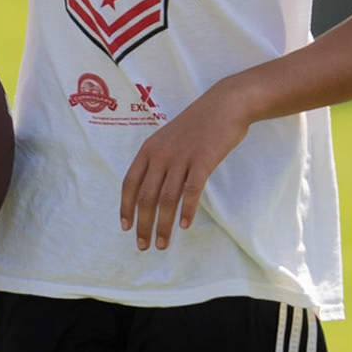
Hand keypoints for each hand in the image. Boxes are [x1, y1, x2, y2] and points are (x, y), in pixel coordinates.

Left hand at [119, 82, 250, 252]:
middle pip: (146, 196)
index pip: (129, 183)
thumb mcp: (169, 139)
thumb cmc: (197, 125)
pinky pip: (192, 190)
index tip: (126, 228)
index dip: (126, 208)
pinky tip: (185, 225)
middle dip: (143, 224)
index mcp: (149, 149)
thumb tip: (151, 193)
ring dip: (164, 225)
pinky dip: (187, 210)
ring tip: (163, 243)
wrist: (225, 105)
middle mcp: (161, 154)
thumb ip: (159, 162)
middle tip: (144, 246)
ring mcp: (182, 157)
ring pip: (167, 198)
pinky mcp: (203, 160)